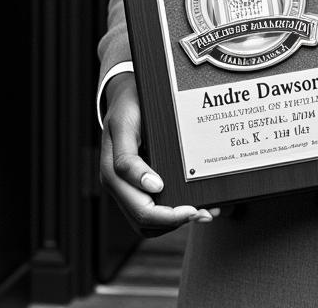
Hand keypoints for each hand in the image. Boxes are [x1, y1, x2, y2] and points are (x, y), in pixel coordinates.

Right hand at [100, 72, 216, 233]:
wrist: (125, 94)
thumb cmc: (128, 106)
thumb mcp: (125, 123)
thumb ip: (129, 158)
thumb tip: (154, 187)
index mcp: (112, 172)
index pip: (139, 206)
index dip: (166, 214)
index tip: (190, 207)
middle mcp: (119, 185)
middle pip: (144, 220)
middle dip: (175, 221)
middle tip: (204, 212)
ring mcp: (127, 187)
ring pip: (148, 223)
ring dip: (175, 223)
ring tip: (205, 212)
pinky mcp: (138, 185)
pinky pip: (153, 210)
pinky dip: (173, 214)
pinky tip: (196, 205)